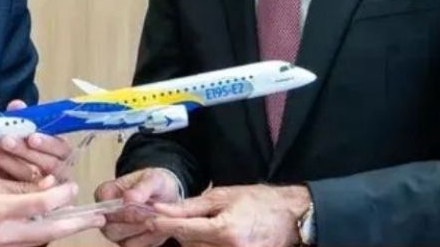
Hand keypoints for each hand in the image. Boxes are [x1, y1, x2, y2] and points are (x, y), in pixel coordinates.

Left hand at [0, 100, 73, 182]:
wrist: (8, 167)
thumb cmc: (22, 145)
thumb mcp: (23, 130)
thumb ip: (22, 118)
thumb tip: (17, 105)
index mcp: (61, 154)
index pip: (62, 149)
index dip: (48, 143)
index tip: (31, 137)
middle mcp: (56, 173)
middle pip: (46, 165)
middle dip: (23, 151)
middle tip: (4, 140)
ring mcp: (40, 188)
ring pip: (26, 176)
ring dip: (5, 160)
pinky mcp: (23, 197)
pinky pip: (10, 185)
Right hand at [0, 175, 104, 246]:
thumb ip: (19, 187)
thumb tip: (49, 186)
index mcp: (0, 211)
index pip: (42, 204)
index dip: (61, 194)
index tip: (74, 187)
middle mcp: (6, 235)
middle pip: (51, 229)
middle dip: (78, 223)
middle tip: (99, 218)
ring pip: (44, 239)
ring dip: (64, 229)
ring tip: (82, 220)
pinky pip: (32, 243)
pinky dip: (46, 234)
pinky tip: (55, 225)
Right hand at [94, 168, 181, 246]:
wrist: (170, 197)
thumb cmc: (157, 184)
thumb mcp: (154, 179)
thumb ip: (141, 188)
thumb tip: (128, 198)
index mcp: (107, 192)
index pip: (103, 201)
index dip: (118, 205)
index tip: (134, 204)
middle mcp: (107, 213)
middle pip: (109, 225)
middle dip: (132, 222)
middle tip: (150, 215)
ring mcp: (115, 230)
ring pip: (120, 238)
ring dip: (140, 231)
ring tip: (156, 220)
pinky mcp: (127, 241)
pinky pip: (133, 245)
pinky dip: (148, 239)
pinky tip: (158, 229)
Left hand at [151, 184, 309, 246]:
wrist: (290, 216)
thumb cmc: (256, 201)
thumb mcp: (222, 196)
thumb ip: (190, 206)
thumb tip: (161, 209)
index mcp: (225, 230)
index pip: (184, 230)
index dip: (163, 225)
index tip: (149, 220)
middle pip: (189, 246)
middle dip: (181, 233)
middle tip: (180, 220)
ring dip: (194, 243)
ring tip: (203, 228)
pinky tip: (210, 238)